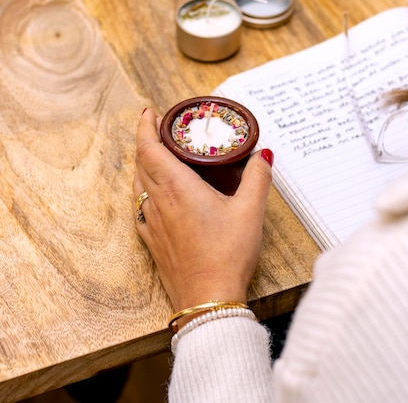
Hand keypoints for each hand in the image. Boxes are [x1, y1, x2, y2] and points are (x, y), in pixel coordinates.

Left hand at [133, 108, 272, 312]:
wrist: (208, 300)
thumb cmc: (227, 256)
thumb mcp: (250, 212)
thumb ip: (257, 178)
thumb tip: (264, 155)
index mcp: (177, 188)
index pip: (150, 148)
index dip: (146, 127)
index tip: (149, 112)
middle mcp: (158, 201)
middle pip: (141, 162)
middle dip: (146, 140)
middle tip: (160, 129)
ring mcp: (151, 222)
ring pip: (138, 183)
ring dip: (143, 163)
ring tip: (157, 155)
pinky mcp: (151, 240)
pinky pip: (139, 206)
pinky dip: (142, 189)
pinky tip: (153, 194)